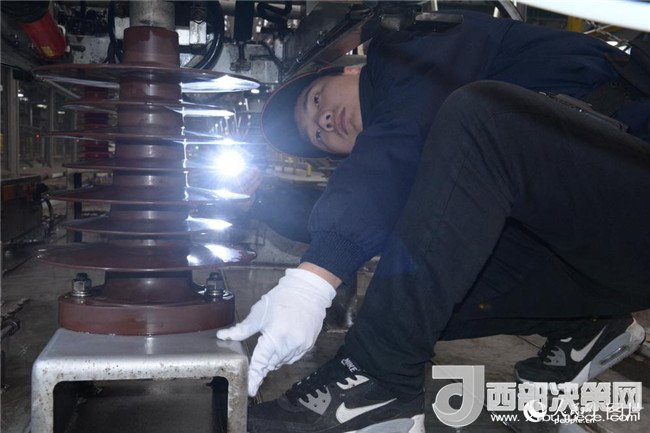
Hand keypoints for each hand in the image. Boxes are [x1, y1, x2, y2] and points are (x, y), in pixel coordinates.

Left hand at [216, 267, 335, 395]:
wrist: (308, 291)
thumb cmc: (282, 298)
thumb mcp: (259, 313)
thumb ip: (242, 329)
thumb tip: (223, 336)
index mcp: (275, 337)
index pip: (261, 362)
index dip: (255, 376)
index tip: (250, 389)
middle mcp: (290, 345)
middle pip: (271, 363)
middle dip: (264, 360)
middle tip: (262, 347)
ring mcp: (301, 346)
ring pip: (282, 361)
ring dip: (275, 356)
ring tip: (275, 338)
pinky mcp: (309, 345)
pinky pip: (293, 357)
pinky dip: (286, 354)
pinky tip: (284, 341)